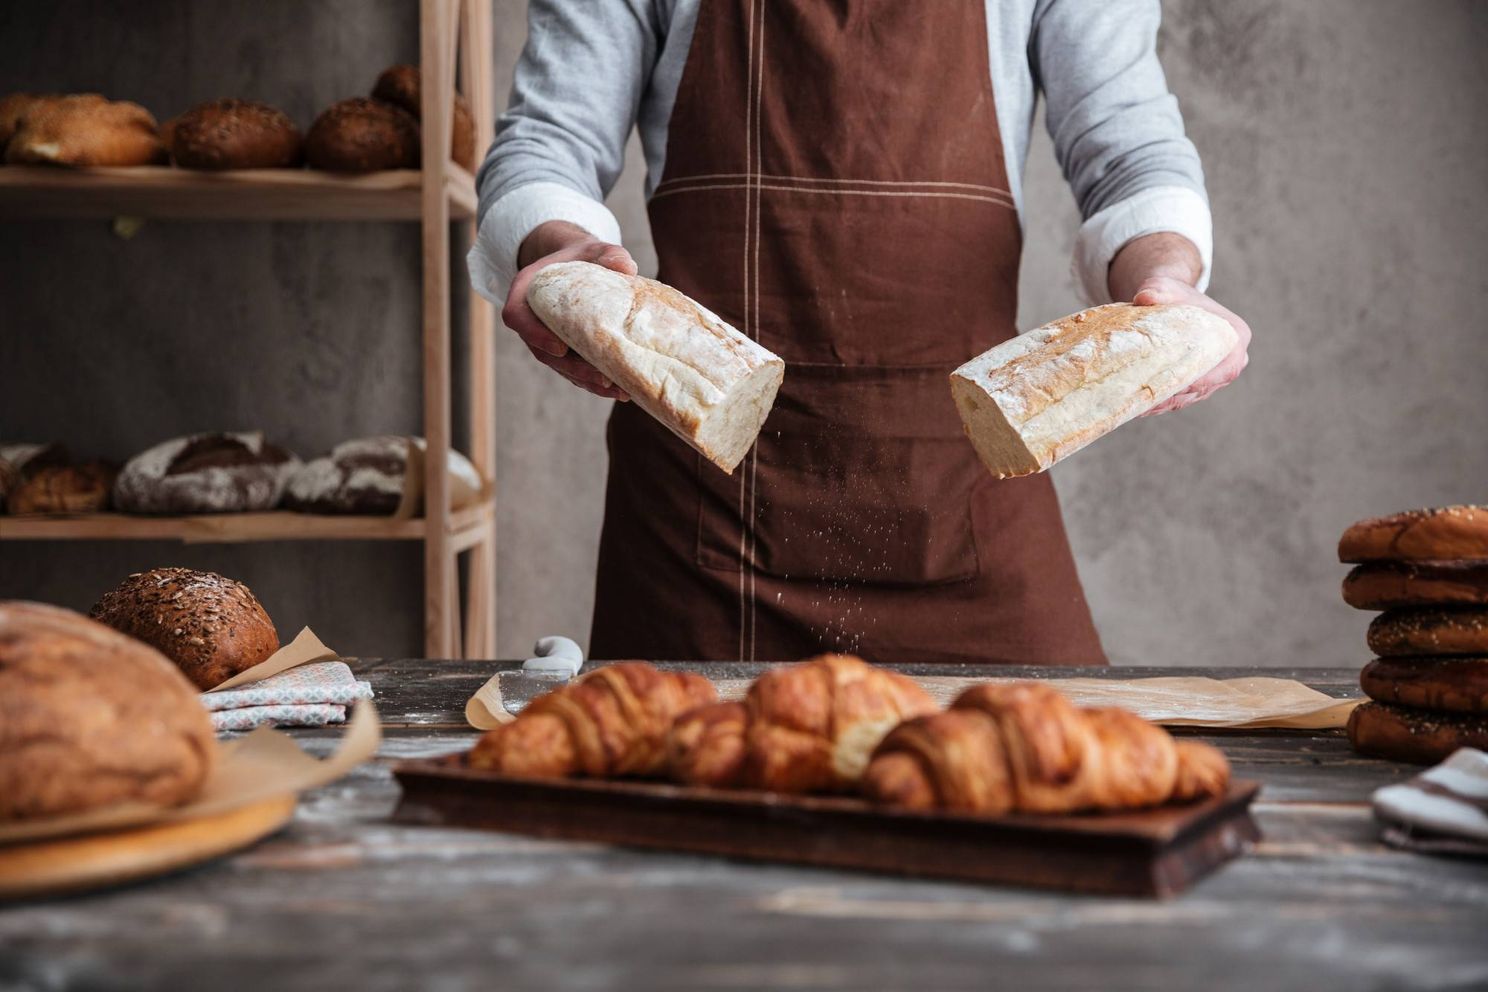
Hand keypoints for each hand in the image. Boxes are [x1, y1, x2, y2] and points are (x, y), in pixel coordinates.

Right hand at [502, 221, 634, 400]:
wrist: (582, 266)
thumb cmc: (583, 256)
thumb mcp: (594, 248)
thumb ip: (608, 254)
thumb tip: (626, 267)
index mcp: (525, 292)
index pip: (516, 317)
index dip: (534, 334)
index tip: (559, 347)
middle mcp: (532, 322)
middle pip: (543, 353)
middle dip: (572, 368)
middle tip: (601, 377)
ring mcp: (547, 341)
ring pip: (562, 368)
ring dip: (588, 382)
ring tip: (618, 390)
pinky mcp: (566, 354)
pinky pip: (576, 372)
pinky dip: (596, 383)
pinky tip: (623, 390)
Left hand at [1132, 276, 1250, 415]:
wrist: (1170, 299)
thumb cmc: (1171, 292)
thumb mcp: (1164, 286)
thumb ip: (1158, 289)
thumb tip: (1144, 297)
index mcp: (1234, 336)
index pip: (1219, 367)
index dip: (1195, 381)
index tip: (1170, 389)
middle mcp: (1231, 360)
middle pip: (1202, 387)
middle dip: (1173, 397)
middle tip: (1146, 404)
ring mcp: (1215, 375)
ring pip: (1189, 397)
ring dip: (1164, 404)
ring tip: (1138, 409)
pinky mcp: (1198, 384)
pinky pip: (1181, 398)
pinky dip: (1161, 403)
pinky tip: (1139, 407)